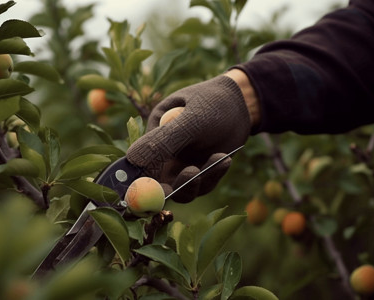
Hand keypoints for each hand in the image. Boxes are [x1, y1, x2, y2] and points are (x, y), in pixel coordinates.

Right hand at [127, 75, 251, 202]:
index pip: (138, 163)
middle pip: (157, 184)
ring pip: (181, 190)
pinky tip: (225, 158)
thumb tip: (132, 159)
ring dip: (198, 180)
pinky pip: (202, 186)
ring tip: (220, 157)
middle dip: (171, 187)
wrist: (241, 104)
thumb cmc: (211, 103)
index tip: (149, 189)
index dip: (138, 181)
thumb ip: (161, 141)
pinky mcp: (199, 175)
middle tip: (189, 176)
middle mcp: (163, 155)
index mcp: (152, 135)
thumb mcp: (189, 121)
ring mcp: (181, 167)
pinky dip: (213, 175)